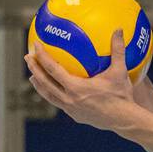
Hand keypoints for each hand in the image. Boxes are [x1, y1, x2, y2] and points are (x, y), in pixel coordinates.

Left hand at [25, 26, 139, 132]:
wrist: (124, 121)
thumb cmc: (122, 96)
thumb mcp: (120, 72)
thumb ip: (117, 50)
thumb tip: (118, 30)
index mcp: (75, 87)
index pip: (52, 69)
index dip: (42, 56)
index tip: (36, 45)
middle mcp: (69, 99)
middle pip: (45, 82)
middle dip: (34, 68)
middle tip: (27, 57)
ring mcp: (71, 109)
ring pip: (49, 95)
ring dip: (40, 85)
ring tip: (33, 77)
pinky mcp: (75, 116)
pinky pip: (60, 103)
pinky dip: (53, 95)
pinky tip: (54, 91)